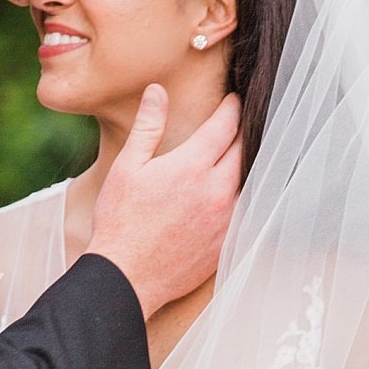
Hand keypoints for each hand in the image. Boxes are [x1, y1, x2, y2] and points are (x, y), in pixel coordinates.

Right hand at [87, 85, 241, 318]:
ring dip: (244, 165)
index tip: (233, 99)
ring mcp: (225, 219)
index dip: (232, 108)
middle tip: (238, 123)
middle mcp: (217, 191)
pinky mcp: (226, 242)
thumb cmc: (121, 222)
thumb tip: (157, 91)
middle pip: (244, 151)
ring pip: (248, 182)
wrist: (127, 277)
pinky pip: (244, 211)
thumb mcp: (128, 167)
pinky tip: (231, 193)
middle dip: (243, 132)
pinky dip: (241, 196)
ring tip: (237, 155)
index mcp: (192, 167)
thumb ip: (148, 126)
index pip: (226, 126)